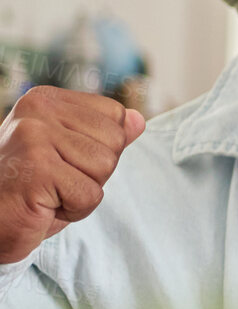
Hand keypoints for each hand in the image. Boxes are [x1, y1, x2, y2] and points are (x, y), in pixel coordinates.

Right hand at [0, 88, 143, 264]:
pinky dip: (73, 209)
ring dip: (83, 191)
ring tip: (48, 192)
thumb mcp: (70, 156)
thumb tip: (139, 119)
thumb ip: (102, 136)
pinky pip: (90, 194)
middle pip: (114, 140)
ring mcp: (34, 136)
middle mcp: (37, 109)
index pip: (115, 115)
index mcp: (45, 100)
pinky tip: (43, 205)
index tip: (62, 161)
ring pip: (105, 166)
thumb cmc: (28, 189)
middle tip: (54, 181)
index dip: (100, 148)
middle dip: (95, 171)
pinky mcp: (37, 167)